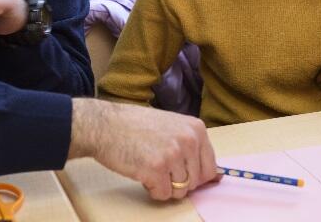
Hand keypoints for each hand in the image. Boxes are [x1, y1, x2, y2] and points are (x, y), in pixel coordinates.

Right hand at [68, 98, 218, 200]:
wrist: (104, 125)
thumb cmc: (134, 125)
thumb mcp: (171, 127)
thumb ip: (191, 146)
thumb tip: (215, 176)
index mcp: (196, 128)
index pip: (210, 167)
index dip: (194, 176)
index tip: (180, 172)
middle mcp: (188, 140)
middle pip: (195, 182)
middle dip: (178, 182)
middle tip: (159, 168)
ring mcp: (173, 155)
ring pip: (180, 191)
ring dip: (164, 185)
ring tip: (148, 166)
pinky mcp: (156, 169)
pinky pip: (163, 195)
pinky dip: (152, 190)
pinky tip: (141, 173)